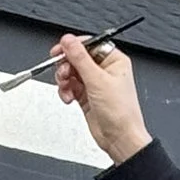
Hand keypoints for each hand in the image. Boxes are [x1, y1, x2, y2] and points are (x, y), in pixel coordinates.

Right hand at [53, 32, 151, 162]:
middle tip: (63, 73)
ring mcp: (95, 84)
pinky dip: (66, 91)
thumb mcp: (97, 80)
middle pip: (78, 58)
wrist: (120, 138)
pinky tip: (68, 98)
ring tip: (66, 88)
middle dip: (67, 65)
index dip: (74, 46)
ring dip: (64, 79)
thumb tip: (68, 40)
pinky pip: (70, 87)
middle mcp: (105, 70)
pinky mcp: (86, 96)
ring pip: (72, 72)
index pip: (90, 44)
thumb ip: (80, 58)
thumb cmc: (120, 112)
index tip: (59, 50)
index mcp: (114, 61)